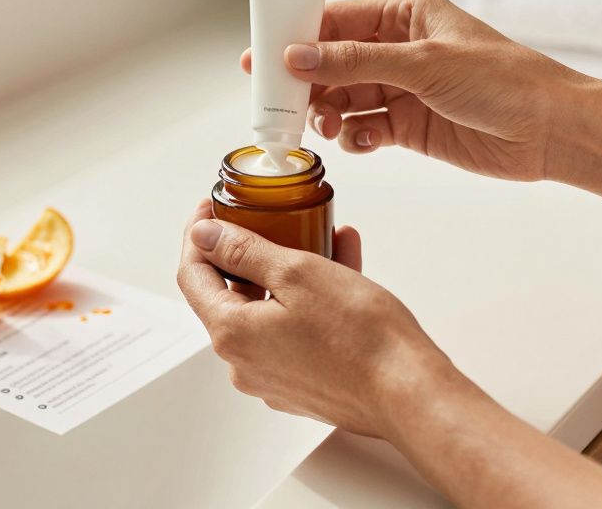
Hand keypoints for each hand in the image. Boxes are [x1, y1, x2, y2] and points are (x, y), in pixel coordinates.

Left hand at [176, 200, 464, 437]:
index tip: (211, 209)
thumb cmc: (361, 337)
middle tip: (271, 219)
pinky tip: (341, 269)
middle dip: (252, 250)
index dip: (199, 235)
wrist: (408, 393)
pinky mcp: (302, 383)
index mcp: (232, 334)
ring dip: (289, 271)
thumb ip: (244, 251)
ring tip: (325, 238)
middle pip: (230, 293)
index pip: (193, 275)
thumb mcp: (297, 273)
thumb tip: (204, 236)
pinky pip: (293, 330)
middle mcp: (244, 362)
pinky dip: (309, 299)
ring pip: (268, 309)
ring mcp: (272, 376)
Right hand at [241, 0, 584, 181]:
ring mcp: (404, 89)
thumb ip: (356, 62)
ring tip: (327, 127)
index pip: (337, 20)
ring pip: (345, 98)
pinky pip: (366, 128)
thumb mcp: (424, 65)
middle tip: (279, 103)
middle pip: (333, 62)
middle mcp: (401, 49)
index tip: (261, 57)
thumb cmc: (502, 81)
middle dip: (307, 82)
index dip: (297, 37)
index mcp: (406, 14)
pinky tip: (363, 142)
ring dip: (329, 112)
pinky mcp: (411, 126)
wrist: (552, 130)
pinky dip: (357, 136)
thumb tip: (297, 57)